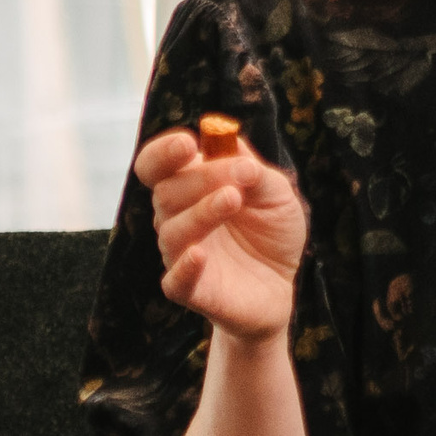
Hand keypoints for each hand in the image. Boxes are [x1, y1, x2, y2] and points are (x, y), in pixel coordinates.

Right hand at [135, 122, 307, 344]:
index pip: (155, 165)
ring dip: (202, 212)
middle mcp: (175, 218)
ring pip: (172, 231)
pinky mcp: (191, 291)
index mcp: (188, 187)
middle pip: (166, 193)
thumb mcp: (276, 193)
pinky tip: (199, 254)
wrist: (281, 284)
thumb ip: (254, 170)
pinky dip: (184, 268)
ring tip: (234, 199)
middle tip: (242, 175)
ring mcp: (179, 255)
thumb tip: (231, 145)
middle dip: (202, 179)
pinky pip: (175, 281)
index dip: (164, 153)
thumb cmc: (271, 231)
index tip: (188, 144)